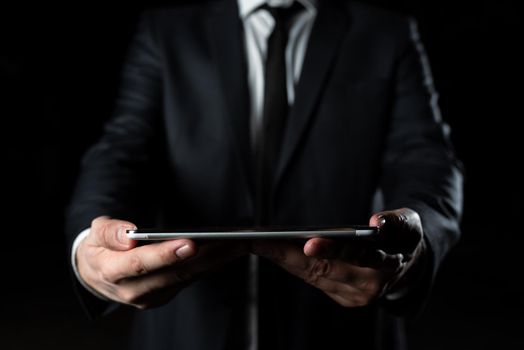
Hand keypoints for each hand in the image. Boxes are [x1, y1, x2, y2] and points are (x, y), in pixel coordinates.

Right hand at [76, 216, 247, 308]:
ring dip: (216, 262)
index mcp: (112, 272)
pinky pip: (190, 280)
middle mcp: (134, 290)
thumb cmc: (99, 249)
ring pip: (187, 278)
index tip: (190, 243)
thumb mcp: (94, 234)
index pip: (141, 264)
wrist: (96, 274)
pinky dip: (210, 266)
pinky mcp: (164, 295)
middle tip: (230, 242)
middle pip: (173, 274)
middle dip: (205, 258)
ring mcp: (151, 296)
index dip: (166, 255)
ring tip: (238, 244)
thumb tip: (128, 234)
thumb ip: (108, 232)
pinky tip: (228, 252)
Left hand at [251, 208, 424, 306]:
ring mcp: (356, 295)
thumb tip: (378, 223)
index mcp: (389, 263)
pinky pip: (314, 280)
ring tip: (260, 243)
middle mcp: (371, 285)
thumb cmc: (404, 235)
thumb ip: (397, 221)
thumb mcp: (410, 222)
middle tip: (263, 241)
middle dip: (292, 255)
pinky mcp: (345, 298)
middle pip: (327, 270)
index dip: (334, 250)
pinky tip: (273, 251)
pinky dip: (292, 265)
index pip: (360, 255)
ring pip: (315, 276)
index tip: (309, 243)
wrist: (410, 264)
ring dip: (285, 260)